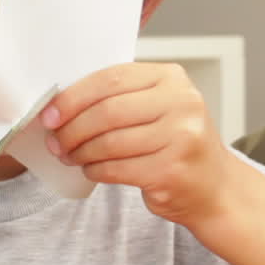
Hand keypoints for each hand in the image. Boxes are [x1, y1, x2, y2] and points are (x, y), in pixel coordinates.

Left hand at [40, 62, 232, 225]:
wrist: (214, 187)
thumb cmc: (176, 143)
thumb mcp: (158, 106)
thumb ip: (120, 97)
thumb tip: (60, 105)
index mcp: (172, 78)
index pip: (111, 78)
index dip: (73, 97)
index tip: (50, 114)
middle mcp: (182, 103)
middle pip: (107, 112)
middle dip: (72, 129)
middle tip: (55, 141)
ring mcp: (181, 137)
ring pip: (109, 142)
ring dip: (80, 152)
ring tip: (70, 156)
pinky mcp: (171, 170)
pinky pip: (116, 169)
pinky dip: (95, 170)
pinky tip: (91, 169)